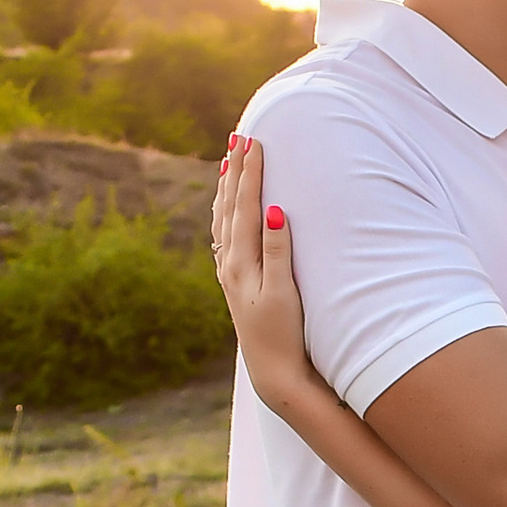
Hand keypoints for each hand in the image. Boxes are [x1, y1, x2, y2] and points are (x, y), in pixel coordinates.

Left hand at [211, 135, 315, 409]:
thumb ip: (277, 249)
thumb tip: (272, 209)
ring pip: (223, 219)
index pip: (244, 206)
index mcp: (241, 261)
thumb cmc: (284, 333)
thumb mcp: (283, 292)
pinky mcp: (235, 282)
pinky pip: (225, 236)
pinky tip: (226, 208)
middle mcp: (230, 263)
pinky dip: (225, 213)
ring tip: (228, 161)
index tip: (254, 142)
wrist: (273, 370)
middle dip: (235, 170)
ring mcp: (230, 273)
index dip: (251, 172)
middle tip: (238, 137)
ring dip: (227, 188)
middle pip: (229, 206)